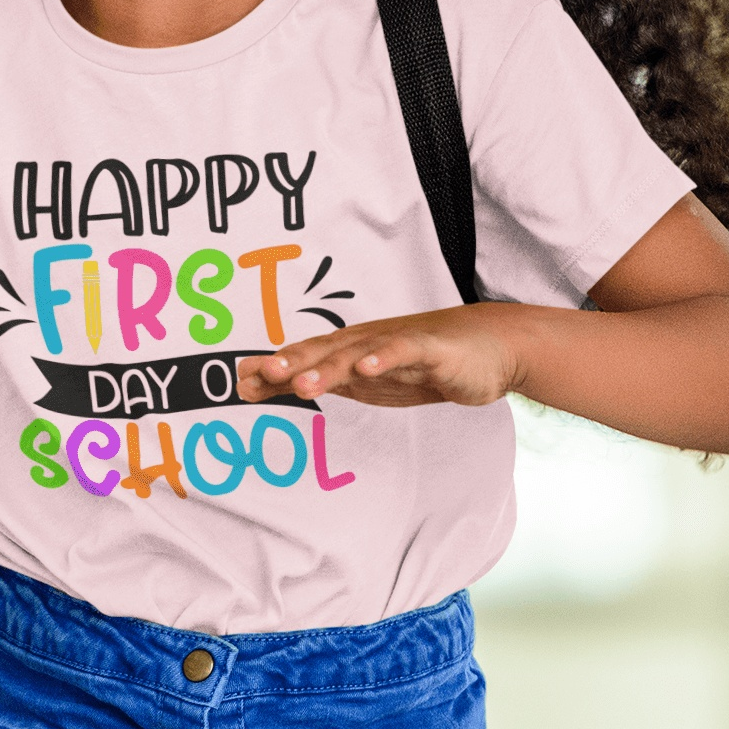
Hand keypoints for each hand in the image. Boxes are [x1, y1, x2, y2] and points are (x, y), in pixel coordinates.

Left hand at [236, 306, 523, 407]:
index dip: (273, 368)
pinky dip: (382, 359)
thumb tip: (275, 387)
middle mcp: (367, 342)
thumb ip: (326, 380)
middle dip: (290, 363)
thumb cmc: (423, 364)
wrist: (489, 347)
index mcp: (350, 350)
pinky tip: (366, 368)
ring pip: (356, 354)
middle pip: (323, 352)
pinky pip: (402, 353)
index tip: (239, 382)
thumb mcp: (368, 380)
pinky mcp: (429, 350)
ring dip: (327, 368)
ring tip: (301, 384)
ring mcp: (397, 343)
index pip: (305, 357)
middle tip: (260, 375)